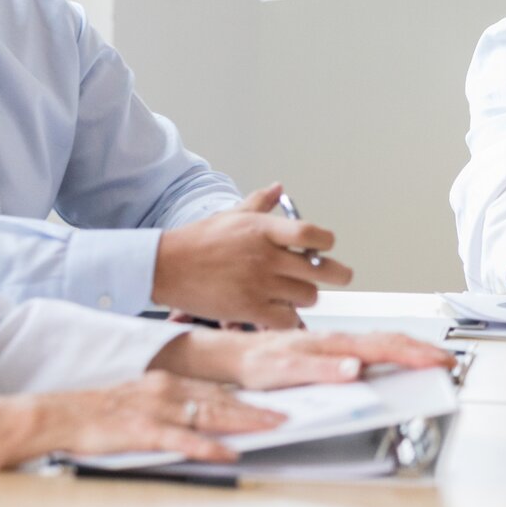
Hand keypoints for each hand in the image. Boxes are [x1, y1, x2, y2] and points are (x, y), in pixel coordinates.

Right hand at [0, 371, 285, 496]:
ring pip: (209, 413)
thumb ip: (175, 409)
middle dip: (262, 404)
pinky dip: (206, 446)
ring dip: (245, 420)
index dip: (255, 394)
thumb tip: (209, 419)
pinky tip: (227, 452)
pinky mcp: (138, 431)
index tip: (285, 398)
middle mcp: (167, 391)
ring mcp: (154, 410)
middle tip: (295, 409)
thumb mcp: (141, 403)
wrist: (50, 417)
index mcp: (168, 384)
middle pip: (225, 398)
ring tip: (276, 425)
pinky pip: (179, 439)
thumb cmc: (96, 416)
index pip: (221, 389)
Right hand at [152, 184, 353, 327]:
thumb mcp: (232, 215)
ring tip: (296, 292)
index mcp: (264, 229)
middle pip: (321, 269)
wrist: (166, 267)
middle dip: (336, 273)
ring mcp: (259, 284)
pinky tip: (281, 311)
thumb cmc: (199, 241)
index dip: (327, 242)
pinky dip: (289, 318)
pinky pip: (287, 318)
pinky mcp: (249, 308)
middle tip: (340, 275)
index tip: (326, 247)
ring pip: (307, 296)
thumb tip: (279, 188)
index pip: (313, 234)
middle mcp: (266, 256)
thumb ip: (260, 203)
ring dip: (306, 296)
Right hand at [155, 328, 455, 389]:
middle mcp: (323, 344)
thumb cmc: (262, 363)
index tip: (445, 359)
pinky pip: (309, 368)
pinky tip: (351, 371)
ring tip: (416, 360)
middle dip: (415, 352)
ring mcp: (302, 353)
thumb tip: (372, 379)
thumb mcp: (307, 368)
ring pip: (352, 350)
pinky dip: (331, 368)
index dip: (416, 349)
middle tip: (445, 361)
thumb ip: (337, 370)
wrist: (212, 357)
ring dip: (385, 354)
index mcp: (334, 345)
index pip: (384, 343)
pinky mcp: (278, 367)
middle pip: (378, 343)